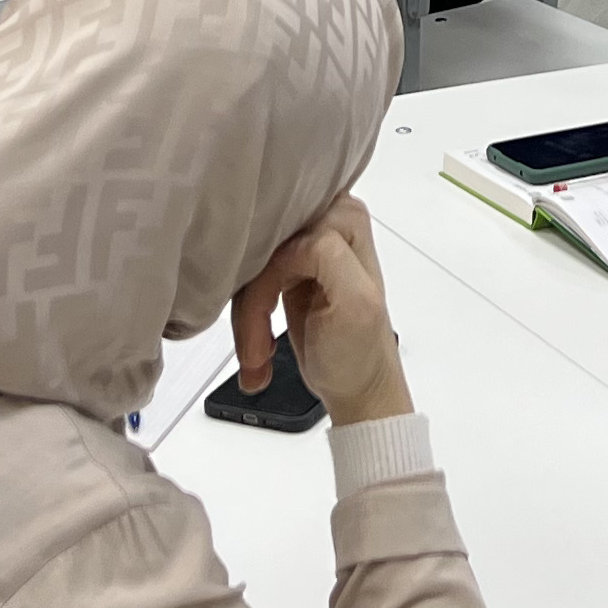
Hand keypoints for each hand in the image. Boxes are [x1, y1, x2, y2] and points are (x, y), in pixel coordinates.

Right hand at [236, 194, 411, 424]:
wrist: (355, 388)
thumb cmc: (361, 354)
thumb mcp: (356, 302)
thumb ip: (328, 254)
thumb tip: (295, 242)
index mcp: (347, 219)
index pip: (285, 227)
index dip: (268, 273)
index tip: (262, 316)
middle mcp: (324, 222)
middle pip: (260, 248)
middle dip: (252, 303)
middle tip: (256, 347)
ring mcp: (301, 246)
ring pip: (247, 270)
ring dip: (248, 320)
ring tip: (259, 356)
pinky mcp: (283, 269)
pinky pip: (246, 284)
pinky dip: (247, 321)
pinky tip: (259, 347)